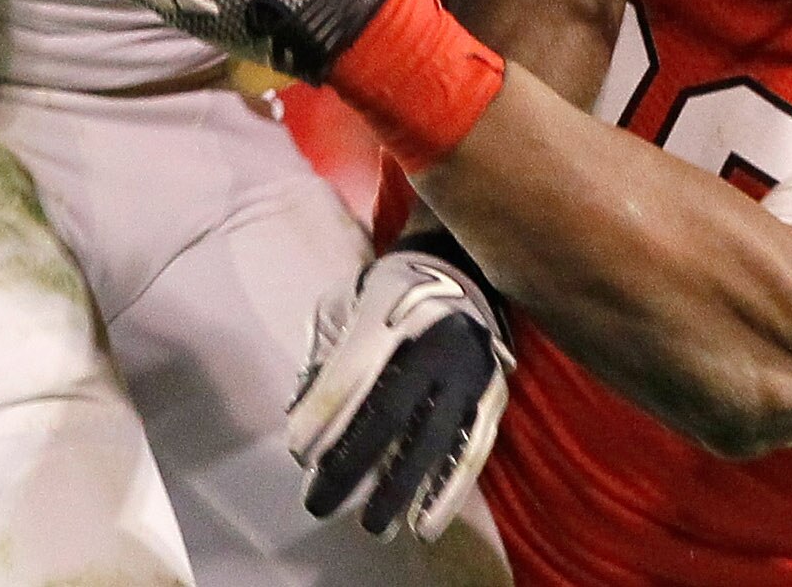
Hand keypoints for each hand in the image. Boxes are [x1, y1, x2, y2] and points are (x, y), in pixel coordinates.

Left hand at [287, 245, 511, 539]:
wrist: (461, 265)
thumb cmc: (384, 291)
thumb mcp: (345, 303)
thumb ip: (322, 356)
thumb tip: (298, 421)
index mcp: (392, 304)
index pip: (354, 369)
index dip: (325, 414)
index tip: (299, 455)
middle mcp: (437, 336)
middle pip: (390, 412)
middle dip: (351, 464)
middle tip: (318, 504)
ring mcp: (470, 367)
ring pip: (433, 438)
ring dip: (400, 488)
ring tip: (372, 527)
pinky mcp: (493, 390)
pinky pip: (472, 448)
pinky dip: (448, 490)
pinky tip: (424, 524)